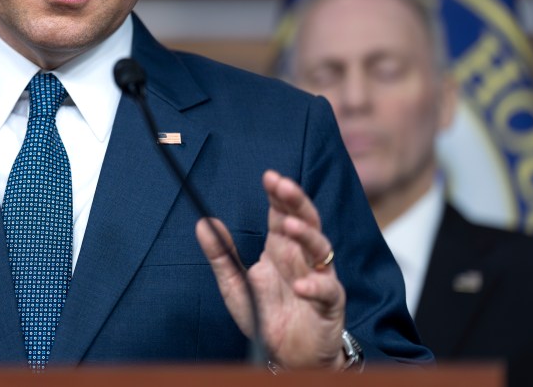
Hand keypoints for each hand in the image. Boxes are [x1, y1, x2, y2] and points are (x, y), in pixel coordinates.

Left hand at [195, 169, 345, 368]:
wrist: (287, 357)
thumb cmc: (264, 316)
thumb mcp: (234, 284)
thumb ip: (220, 255)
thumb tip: (203, 222)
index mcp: (280, 249)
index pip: (282, 214)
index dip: (278, 195)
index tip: (268, 176)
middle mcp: (302, 259)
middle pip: (305, 222)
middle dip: (296, 202)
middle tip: (283, 185)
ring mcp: (319, 278)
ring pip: (321, 248)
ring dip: (306, 235)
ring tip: (288, 226)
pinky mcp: (329, 304)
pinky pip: (327, 290)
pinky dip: (315, 286)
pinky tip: (300, 286)